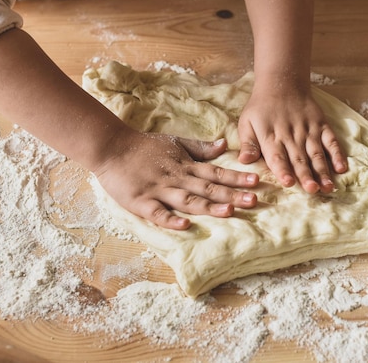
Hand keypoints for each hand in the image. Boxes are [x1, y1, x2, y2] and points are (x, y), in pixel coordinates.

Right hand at [94, 130, 258, 229]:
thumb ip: (200, 148)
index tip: (256, 182)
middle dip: (232, 194)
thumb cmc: (144, 147)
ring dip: (209, 206)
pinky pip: (157, 213)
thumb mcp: (175, 142)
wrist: (111, 147)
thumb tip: (224, 145)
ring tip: (229, 211)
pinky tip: (185, 225)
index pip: (216, 173)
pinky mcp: (141, 202)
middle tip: (254, 200)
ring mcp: (159, 190)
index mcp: (185, 165)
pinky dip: (171, 219)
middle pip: (208, 188)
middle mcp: (176, 178)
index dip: (236, 178)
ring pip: (187, 200)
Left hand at [237, 84, 347, 193]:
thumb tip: (244, 161)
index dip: (283, 170)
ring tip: (328, 187)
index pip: (277, 157)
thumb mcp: (246, 122)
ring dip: (323, 171)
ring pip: (316, 153)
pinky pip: (331, 141)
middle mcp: (291, 135)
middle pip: (299, 159)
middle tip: (312, 191)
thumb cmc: (261, 108)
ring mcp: (308, 130)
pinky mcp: (321, 125)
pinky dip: (338, 154)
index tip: (288, 183)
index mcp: (271, 137)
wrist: (282, 83)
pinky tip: (342, 168)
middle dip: (306, 176)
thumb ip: (248, 143)